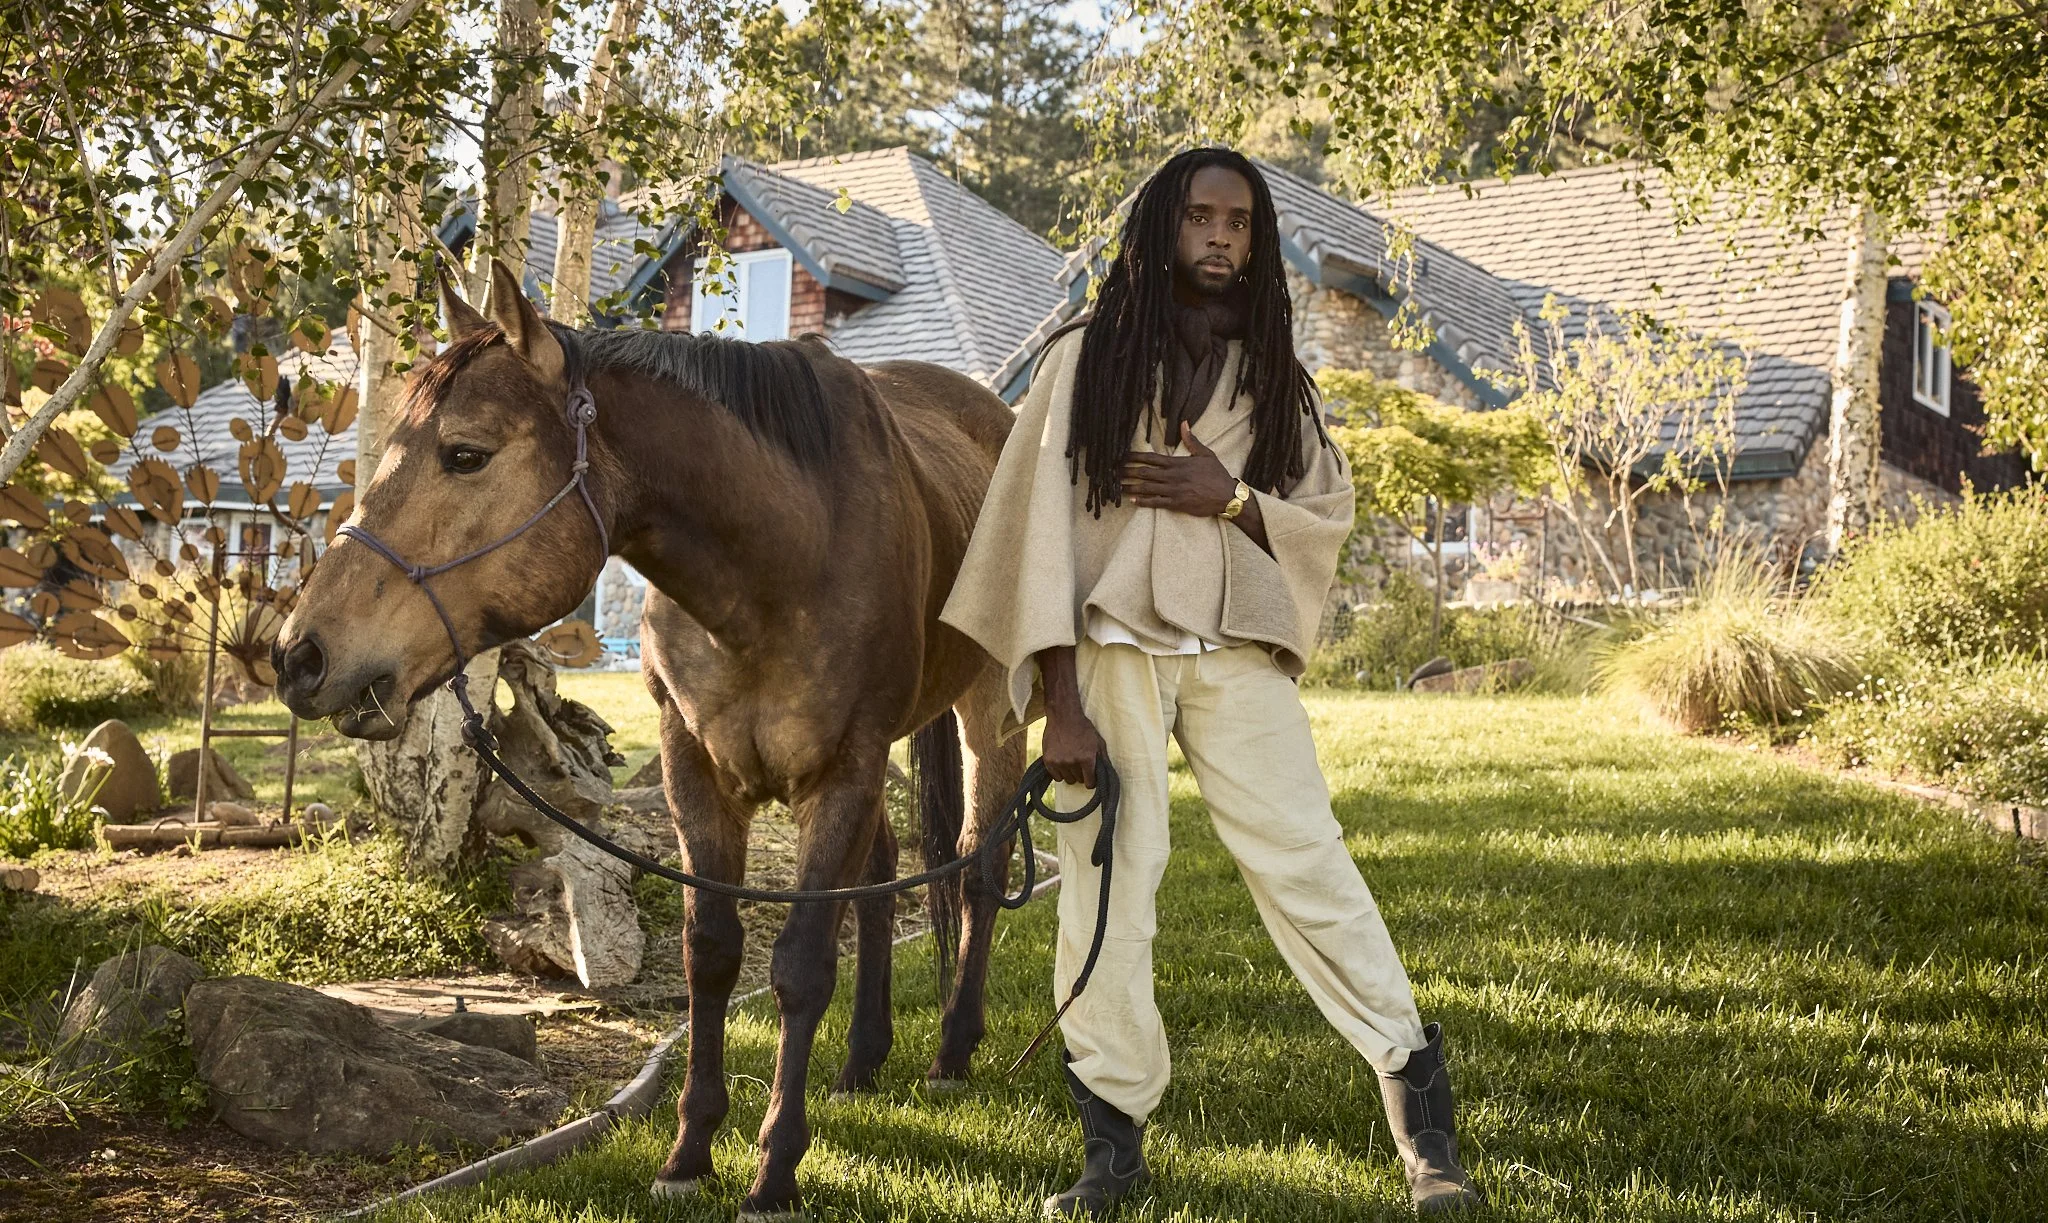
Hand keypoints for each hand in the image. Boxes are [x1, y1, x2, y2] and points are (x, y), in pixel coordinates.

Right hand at [1041, 703, 1105, 788]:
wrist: (1064, 716)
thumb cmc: (1084, 728)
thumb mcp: (1099, 742)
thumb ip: (1103, 759)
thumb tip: (1107, 775)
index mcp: (1087, 758)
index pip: (1089, 783)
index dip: (1091, 781)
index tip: (1090, 777)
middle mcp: (1073, 762)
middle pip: (1079, 780)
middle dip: (1081, 774)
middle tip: (1079, 762)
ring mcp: (1059, 762)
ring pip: (1067, 779)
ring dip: (1070, 773)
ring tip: (1070, 760)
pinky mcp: (1048, 761)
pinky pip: (1056, 777)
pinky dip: (1059, 772)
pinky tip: (1062, 762)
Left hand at [1119, 422, 1238, 515]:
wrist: (1227, 495)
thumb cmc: (1217, 475)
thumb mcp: (1206, 454)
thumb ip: (1191, 440)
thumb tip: (1184, 423)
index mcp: (1177, 463)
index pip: (1151, 458)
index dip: (1134, 457)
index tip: (1121, 456)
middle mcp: (1172, 476)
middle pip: (1144, 472)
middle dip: (1127, 471)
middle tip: (1112, 471)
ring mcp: (1173, 490)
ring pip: (1147, 488)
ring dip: (1131, 487)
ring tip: (1116, 486)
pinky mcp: (1177, 503)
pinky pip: (1156, 502)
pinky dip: (1143, 501)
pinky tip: (1132, 500)